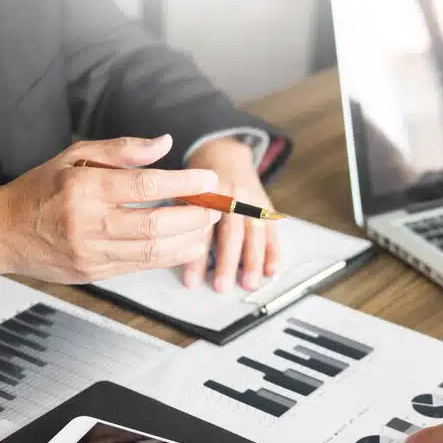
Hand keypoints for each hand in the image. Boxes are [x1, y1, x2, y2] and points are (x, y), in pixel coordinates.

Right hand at [0, 135, 221, 285]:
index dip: (183, 183)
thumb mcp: (75, 155)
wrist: (1, 232)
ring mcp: (90, 253)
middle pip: (155, 224)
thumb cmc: (40, 189)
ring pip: (152, 252)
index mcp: (82, 188)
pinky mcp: (93, 274)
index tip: (207, 181)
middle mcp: (86, 223)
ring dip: (188, 241)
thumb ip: (122, 150)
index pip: (144, 186)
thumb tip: (164, 143)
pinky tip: (186, 244)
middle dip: (194, 216)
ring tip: (206, 227)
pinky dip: (169, 256)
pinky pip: (141, 267)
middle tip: (214, 207)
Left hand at [183, 138, 279, 291]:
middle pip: (231, 232)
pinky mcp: (266, 208)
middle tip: (222, 286)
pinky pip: (272, 231)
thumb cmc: (201, 185)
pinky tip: (270, 271)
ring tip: (248, 284)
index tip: (192, 281)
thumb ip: (180, 218)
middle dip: (227, 262)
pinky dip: (273, 252)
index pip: (202, 229)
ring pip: (255, 233)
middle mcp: (232, 197)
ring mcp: (252, 202)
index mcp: (208, 194)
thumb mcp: (184, 193)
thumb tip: (169, 254)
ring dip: (252, 261)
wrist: (226, 155)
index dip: (197, 257)